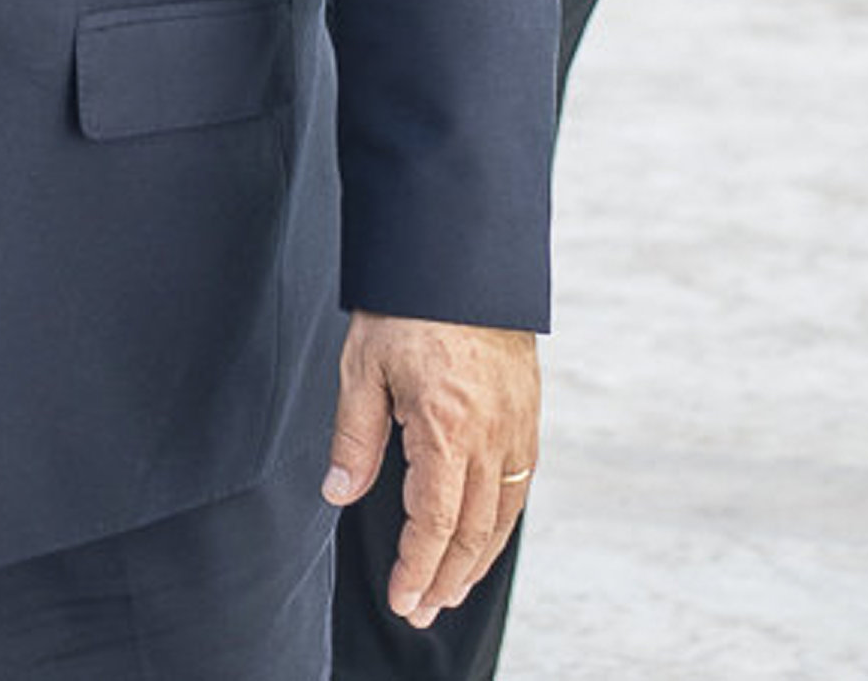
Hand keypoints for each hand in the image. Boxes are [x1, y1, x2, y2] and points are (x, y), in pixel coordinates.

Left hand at [325, 312, 538, 627]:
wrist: (461, 256)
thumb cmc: (406, 306)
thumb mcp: (361, 368)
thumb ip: (354, 439)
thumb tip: (339, 495)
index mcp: (446, 427)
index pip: (436, 522)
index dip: (418, 567)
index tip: (403, 600)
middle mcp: (490, 435)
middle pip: (474, 530)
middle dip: (446, 578)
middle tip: (422, 611)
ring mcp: (516, 426)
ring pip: (503, 515)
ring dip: (477, 560)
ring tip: (450, 590)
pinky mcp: (528, 414)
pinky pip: (519, 485)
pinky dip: (502, 523)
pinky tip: (484, 538)